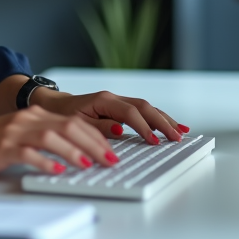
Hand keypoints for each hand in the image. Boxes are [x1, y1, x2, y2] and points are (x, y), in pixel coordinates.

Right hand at [0, 105, 119, 176]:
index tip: (112, 151)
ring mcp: (14, 132)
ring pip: (51, 137)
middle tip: (111, 160)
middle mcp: (28, 120)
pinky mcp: (2, 147)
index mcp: (36, 115)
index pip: (75, 122)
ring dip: (74, 151)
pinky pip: (27, 153)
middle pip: (69, 127)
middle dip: (94, 143)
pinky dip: (45, 162)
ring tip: (89, 164)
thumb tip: (78, 153)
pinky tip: (56, 171)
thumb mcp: (21, 134)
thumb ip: (45, 138)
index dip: (96, 136)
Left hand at [30, 89, 189, 144]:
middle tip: (176, 137)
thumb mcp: (76, 123)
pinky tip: (171, 125)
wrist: (56, 105)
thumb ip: (98, 127)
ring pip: (147, 107)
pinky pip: (143, 111)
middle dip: (162, 122)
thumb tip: (120, 130)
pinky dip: (158, 118)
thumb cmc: (63, 115)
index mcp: (103, 100)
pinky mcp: (121, 107)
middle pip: (144, 107)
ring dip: (165, 119)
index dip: (144, 127)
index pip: (129, 113)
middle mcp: (113, 97)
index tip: (155, 141)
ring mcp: (118, 101)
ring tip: (182, 131)